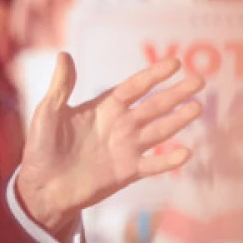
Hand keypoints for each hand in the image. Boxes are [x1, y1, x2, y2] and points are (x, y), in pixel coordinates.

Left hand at [13, 54, 201, 237]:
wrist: (43, 187)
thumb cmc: (42, 148)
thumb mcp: (48, 113)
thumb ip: (60, 87)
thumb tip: (63, 55)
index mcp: (104, 108)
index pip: (134, 87)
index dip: (153, 75)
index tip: (175, 63)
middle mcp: (120, 125)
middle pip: (154, 106)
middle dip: (176, 93)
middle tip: (200, 80)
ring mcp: (126, 148)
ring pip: (159, 131)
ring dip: (178, 120)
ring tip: (197, 107)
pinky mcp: (127, 171)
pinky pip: (152, 164)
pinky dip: (168, 160)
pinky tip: (186, 153)